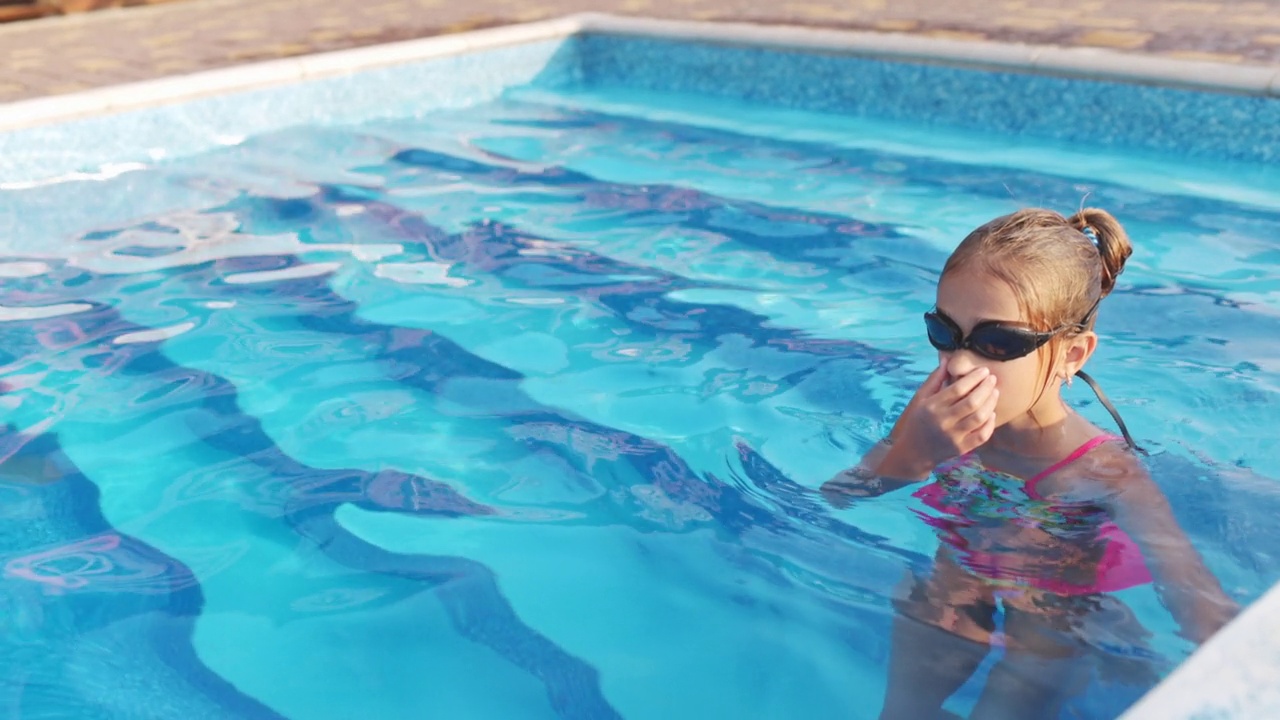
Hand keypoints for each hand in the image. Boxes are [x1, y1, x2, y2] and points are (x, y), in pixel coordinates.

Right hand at [879, 364, 998, 478]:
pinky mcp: (961, 449)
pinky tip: (992, 413)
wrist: (912, 452)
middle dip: (986, 388)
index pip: (958, 389)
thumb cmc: (916, 421)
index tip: (984, 370)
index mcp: (932, 406)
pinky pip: (982, 435)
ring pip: (979, 417)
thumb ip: (934, 379)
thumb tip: (947, 359)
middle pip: (972, 402)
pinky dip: (990, 423)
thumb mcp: (920, 398)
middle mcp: (943, 421)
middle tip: (993, 379)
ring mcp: (953, 436)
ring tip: (995, 392)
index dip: (974, 378)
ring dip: (990, 403)